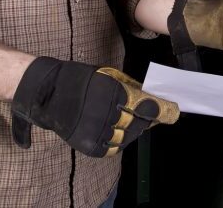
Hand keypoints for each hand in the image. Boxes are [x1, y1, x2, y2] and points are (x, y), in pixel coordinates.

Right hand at [11, 57, 177, 157]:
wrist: (48, 94)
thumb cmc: (80, 79)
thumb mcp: (107, 75)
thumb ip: (129, 88)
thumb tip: (150, 97)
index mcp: (114, 92)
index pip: (147, 106)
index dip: (162, 110)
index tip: (174, 111)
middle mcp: (108, 113)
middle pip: (139, 122)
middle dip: (146, 118)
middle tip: (151, 115)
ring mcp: (99, 131)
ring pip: (128, 136)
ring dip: (132, 129)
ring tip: (128, 121)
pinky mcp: (91, 146)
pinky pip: (113, 147)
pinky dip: (118, 140)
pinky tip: (116, 130)